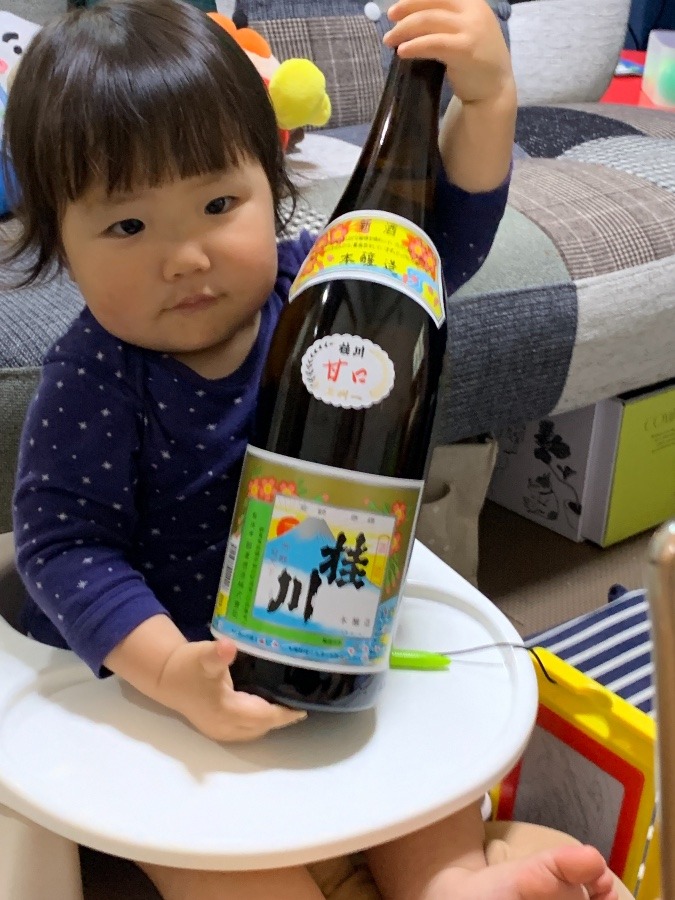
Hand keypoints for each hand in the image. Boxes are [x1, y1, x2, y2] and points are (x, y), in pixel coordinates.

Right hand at [156, 637, 306, 741]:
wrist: (165, 676)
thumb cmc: (187, 666)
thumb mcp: (203, 656)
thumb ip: (218, 654)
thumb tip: (228, 647)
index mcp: (227, 712)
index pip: (265, 717)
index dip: (285, 713)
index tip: (304, 705)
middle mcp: (225, 727)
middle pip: (263, 726)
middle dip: (282, 717)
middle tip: (301, 700)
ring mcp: (220, 731)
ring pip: (255, 731)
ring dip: (271, 721)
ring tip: (288, 703)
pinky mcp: (216, 728)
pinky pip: (246, 730)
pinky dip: (259, 722)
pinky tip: (266, 707)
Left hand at [383, 0, 513, 105]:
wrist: (495, 88)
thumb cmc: (476, 60)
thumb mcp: (466, 29)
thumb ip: (448, 19)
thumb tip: (412, 16)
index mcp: (473, 1)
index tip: (398, 8)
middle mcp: (473, 10)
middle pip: (431, 1)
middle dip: (406, 8)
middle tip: (390, 19)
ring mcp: (470, 29)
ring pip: (428, 20)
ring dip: (404, 29)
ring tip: (389, 40)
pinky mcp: (464, 49)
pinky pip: (433, 43)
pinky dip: (414, 46)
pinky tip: (402, 52)